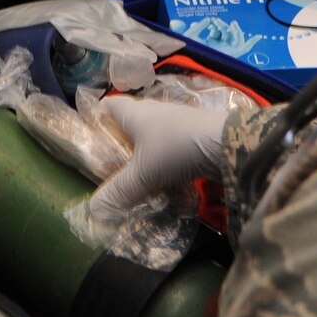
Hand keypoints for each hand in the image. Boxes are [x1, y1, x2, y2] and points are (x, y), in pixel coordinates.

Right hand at [91, 99, 228, 214]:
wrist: (225, 144)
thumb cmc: (174, 149)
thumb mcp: (142, 174)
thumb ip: (119, 192)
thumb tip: (93, 211)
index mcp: (135, 113)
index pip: (108, 106)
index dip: (97, 118)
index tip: (90, 138)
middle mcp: (154, 112)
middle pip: (131, 124)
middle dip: (122, 144)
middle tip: (112, 167)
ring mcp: (177, 123)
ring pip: (154, 138)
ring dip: (146, 156)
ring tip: (138, 179)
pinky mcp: (195, 136)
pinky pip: (173, 149)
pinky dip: (167, 164)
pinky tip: (167, 183)